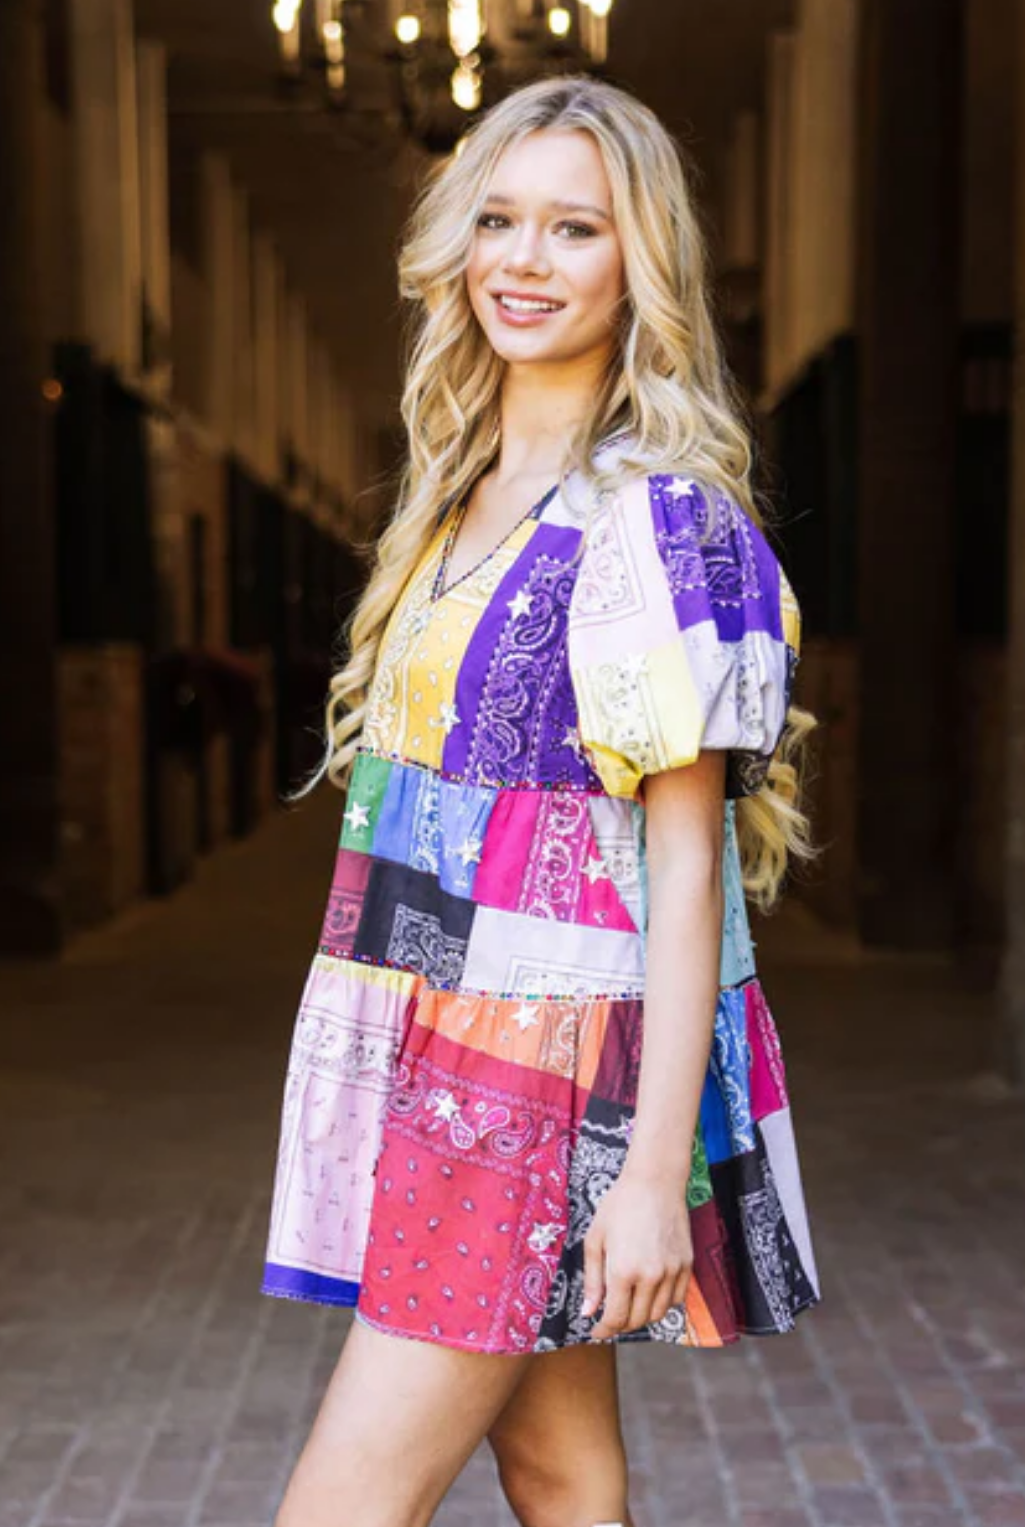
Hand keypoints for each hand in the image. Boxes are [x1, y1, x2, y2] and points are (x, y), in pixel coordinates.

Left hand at [581, 1165, 692, 1340]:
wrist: (654, 1182)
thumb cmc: (620, 1206)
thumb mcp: (595, 1239)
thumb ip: (592, 1279)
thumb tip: (588, 1312)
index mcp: (623, 1271)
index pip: (615, 1318)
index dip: (604, 1330)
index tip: (597, 1331)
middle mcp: (650, 1277)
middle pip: (636, 1320)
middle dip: (620, 1324)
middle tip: (610, 1316)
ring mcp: (671, 1272)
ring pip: (658, 1314)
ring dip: (641, 1317)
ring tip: (629, 1305)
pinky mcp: (686, 1266)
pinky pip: (676, 1299)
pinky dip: (662, 1303)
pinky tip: (650, 1292)